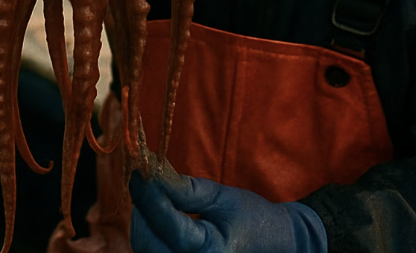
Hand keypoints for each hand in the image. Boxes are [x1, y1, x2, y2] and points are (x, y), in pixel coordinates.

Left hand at [129, 172, 326, 252]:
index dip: (149, 196)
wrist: (276, 247)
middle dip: (143, 209)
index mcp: (209, 252)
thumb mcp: (222, 197)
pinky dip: (151, 234)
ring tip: (156, 197)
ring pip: (146, 250)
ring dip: (144, 222)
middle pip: (148, 242)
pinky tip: (160, 216)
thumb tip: (154, 171)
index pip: (168, 225)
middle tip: (147, 180)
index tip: (138, 171)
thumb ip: (186, 189)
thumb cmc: (253, 219)